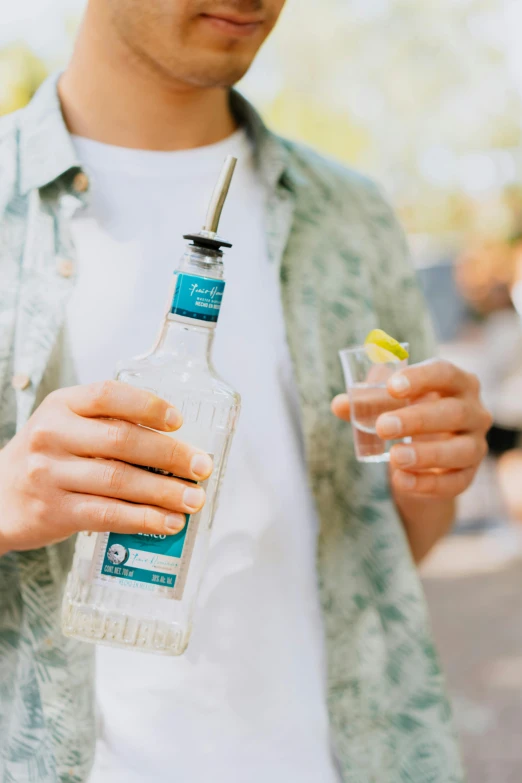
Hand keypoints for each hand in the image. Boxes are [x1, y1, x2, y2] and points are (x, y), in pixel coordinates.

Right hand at [0, 381, 212, 553]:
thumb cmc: (49, 457)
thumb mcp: (67, 425)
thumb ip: (108, 424)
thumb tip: (178, 444)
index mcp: (62, 405)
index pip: (107, 395)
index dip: (147, 406)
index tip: (179, 421)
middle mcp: (53, 435)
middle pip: (121, 440)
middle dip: (169, 454)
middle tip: (201, 467)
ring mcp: (51, 475)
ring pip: (119, 481)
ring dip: (163, 491)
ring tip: (193, 499)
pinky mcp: (55, 512)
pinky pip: (108, 515)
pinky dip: (143, 519)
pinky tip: (168, 521)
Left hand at [332, 360, 491, 498]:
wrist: (423, 456)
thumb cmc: (407, 415)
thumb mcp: (387, 403)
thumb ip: (365, 400)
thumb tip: (340, 404)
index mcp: (457, 382)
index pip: (444, 373)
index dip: (419, 378)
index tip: (391, 388)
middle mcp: (474, 411)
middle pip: (453, 412)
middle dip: (417, 420)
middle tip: (382, 427)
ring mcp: (475, 444)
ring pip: (461, 450)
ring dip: (427, 454)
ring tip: (395, 457)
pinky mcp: (468, 475)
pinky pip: (455, 482)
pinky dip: (428, 484)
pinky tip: (401, 481)